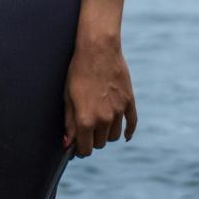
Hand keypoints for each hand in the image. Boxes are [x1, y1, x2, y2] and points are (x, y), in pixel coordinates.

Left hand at [63, 38, 136, 157]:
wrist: (98, 48)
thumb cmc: (78, 70)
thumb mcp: (68, 96)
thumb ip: (69, 122)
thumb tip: (68, 144)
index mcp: (86, 120)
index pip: (85, 149)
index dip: (79, 149)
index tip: (77, 145)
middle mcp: (104, 119)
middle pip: (100, 143)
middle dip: (92, 139)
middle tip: (86, 129)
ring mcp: (118, 111)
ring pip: (114, 136)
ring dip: (106, 133)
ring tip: (99, 123)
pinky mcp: (129, 102)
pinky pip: (131, 124)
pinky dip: (128, 132)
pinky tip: (124, 135)